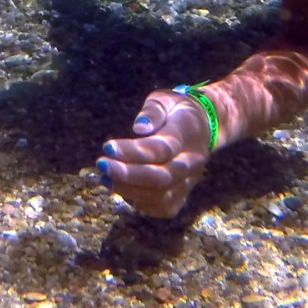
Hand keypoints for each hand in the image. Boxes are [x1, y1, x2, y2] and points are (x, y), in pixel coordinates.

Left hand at [96, 90, 212, 217]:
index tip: (107, 147)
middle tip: (101, 165)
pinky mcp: (185, 194)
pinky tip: (122, 188)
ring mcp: (190, 181)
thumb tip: (139, 127)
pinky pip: (164, 207)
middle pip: (162, 177)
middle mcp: (192, 162)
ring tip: (105, 178)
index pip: (160, 149)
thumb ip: (153, 111)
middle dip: (128, 175)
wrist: (205, 126)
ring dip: (129, 190)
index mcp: (187, 135)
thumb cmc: (176, 110)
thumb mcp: (165, 99)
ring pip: (162, 196)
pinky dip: (141, 203)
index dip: (133, 151)